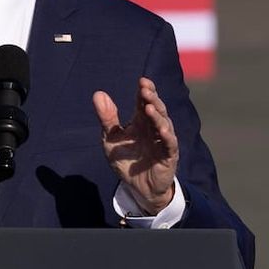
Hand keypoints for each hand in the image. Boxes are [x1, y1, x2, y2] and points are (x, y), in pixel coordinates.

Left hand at [93, 77, 178, 214]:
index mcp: (140, 121)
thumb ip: (107, 118)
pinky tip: (162, 129)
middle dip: (152, 98)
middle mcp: (153, 128)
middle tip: (146, 89)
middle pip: (156, 109)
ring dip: (157, 115)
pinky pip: (170, 144)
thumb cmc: (126, 160)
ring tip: (149, 107)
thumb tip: (98, 93)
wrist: (137, 188)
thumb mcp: (111, 139)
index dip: (144, 91)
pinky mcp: (168, 155)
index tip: (142, 81)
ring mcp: (162, 141)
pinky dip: (167, 136)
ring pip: (164, 123)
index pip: (144, 102)